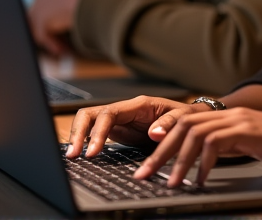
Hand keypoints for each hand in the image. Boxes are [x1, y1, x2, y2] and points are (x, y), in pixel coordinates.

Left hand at [29, 0, 104, 54]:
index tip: (70, 2)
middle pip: (41, 0)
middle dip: (51, 10)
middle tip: (64, 20)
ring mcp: (40, 4)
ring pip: (36, 18)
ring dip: (47, 28)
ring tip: (59, 39)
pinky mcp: (42, 21)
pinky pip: (41, 35)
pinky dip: (51, 43)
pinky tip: (62, 49)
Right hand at [66, 96, 203, 157]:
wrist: (189, 120)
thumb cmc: (185, 117)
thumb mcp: (182, 118)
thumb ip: (168, 124)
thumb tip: (154, 133)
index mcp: (138, 104)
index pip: (109, 113)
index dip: (98, 131)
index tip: (92, 151)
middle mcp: (124, 109)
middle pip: (91, 114)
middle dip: (78, 132)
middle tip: (74, 155)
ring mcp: (119, 119)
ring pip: (89, 121)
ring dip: (78, 136)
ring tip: (73, 157)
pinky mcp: (117, 130)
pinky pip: (95, 133)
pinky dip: (85, 141)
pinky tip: (80, 154)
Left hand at [136, 108, 261, 186]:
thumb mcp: (247, 145)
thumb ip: (225, 146)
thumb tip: (199, 162)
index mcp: (227, 116)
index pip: (186, 120)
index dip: (164, 136)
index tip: (146, 156)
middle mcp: (230, 114)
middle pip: (184, 125)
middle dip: (160, 151)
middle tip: (143, 174)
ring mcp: (239, 120)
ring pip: (195, 132)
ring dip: (177, 159)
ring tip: (168, 182)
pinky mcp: (249, 131)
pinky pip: (216, 142)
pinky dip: (203, 163)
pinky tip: (200, 180)